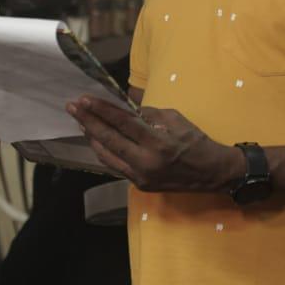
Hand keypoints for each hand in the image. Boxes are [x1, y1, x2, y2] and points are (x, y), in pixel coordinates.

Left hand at [66, 96, 243, 191]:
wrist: (211, 173)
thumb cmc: (195, 141)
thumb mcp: (175, 119)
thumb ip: (147, 114)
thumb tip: (124, 108)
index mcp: (157, 142)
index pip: (122, 123)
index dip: (101, 110)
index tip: (84, 99)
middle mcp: (145, 162)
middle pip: (109, 139)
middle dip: (88, 121)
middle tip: (72, 107)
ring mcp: (140, 176)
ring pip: (107, 156)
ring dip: (92, 137)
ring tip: (81, 121)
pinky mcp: (139, 185)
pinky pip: (115, 166)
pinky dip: (104, 152)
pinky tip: (96, 140)